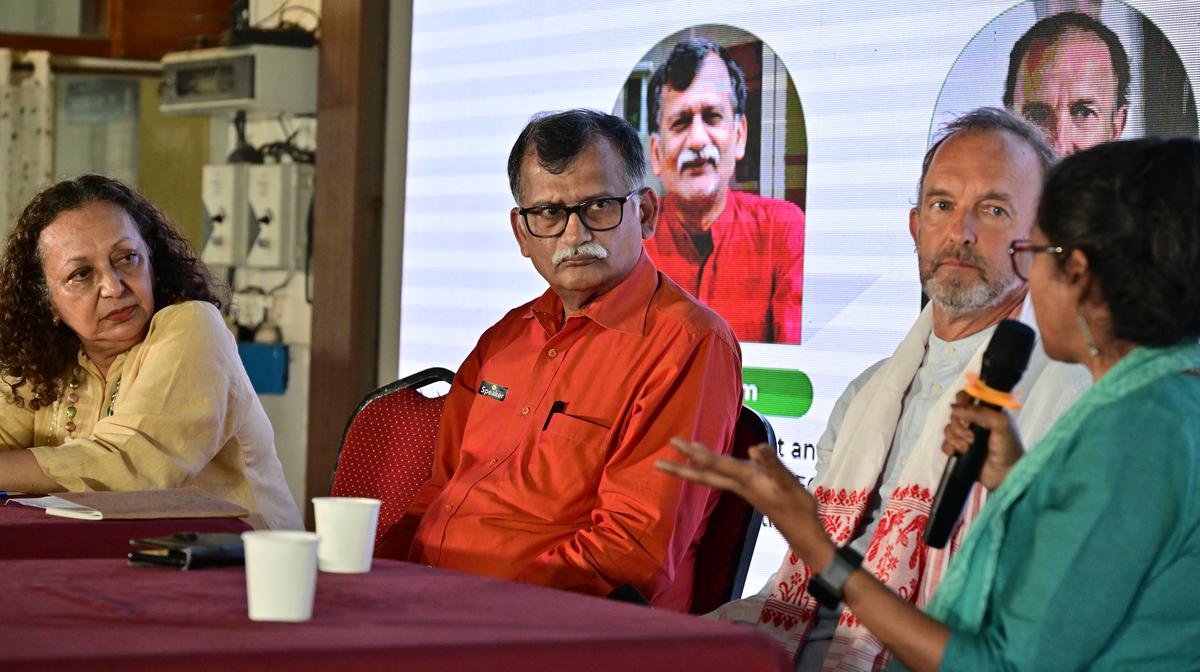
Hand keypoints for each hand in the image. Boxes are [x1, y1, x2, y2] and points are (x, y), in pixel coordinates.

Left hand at [656, 438, 833, 565]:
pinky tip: (716, 463)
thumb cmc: (798, 507)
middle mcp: (740, 484)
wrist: (803, 530)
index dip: (695, 453)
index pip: (715, 464)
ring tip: (685, 453)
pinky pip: (725, 477)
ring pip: (714, 476)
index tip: (674, 444)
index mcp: (746, 479)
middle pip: (705, 474)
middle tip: (658, 463)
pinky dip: (715, 467)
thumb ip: (772, 465)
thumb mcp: (788, 483)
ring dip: (697, 466)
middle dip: (683, 467)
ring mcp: (744, 488)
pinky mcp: (750, 490)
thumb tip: (755, 447)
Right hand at [941, 390, 1025, 490]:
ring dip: (956, 438)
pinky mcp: (960, 450)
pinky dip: (949, 447)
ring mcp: (966, 436)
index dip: (962, 400)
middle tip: (971, 434)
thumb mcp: (1001, 424)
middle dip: (959, 425)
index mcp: (987, 412)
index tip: (963, 408)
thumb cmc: (1009, 449)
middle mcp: (975, 422)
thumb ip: (981, 412)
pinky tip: (957, 452)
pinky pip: (945, 444)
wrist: (1006, 475)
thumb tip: (957, 409)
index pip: (968, 397)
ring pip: (949, 429)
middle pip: (955, 414)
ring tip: (968, 447)